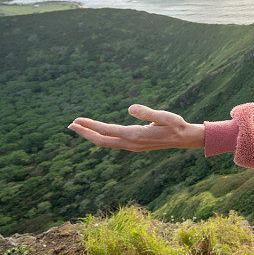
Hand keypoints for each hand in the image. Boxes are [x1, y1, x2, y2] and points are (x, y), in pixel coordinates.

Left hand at [68, 104, 204, 150]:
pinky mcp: (134, 146)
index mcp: (136, 136)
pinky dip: (101, 137)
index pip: (107, 131)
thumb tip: (130, 108)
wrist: (184, 139)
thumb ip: (147, 112)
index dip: (90, 125)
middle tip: (69, 125)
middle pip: (101, 141)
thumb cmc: (176, 125)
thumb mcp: (165, 116)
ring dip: (91, 135)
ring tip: (79, 128)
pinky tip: (97, 133)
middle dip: (84, 133)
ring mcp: (132, 147)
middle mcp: (131, 144)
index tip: (77, 120)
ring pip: (106, 143)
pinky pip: (113, 143)